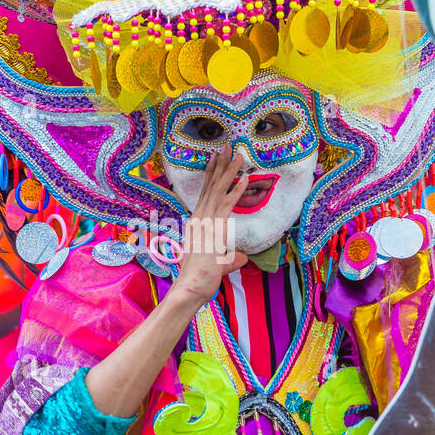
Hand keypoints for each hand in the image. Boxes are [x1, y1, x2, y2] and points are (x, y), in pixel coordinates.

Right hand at [170, 144, 247, 311]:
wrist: (190, 287)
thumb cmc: (200, 278)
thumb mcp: (218, 264)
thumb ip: (229, 258)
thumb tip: (240, 258)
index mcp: (198, 222)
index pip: (207, 193)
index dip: (213, 175)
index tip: (217, 159)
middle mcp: (200, 218)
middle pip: (211, 186)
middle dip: (220, 166)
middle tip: (227, 147)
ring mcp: (206, 222)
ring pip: (219, 191)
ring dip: (230, 172)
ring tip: (238, 155)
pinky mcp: (214, 229)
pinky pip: (226, 205)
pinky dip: (236, 192)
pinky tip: (244, 179)